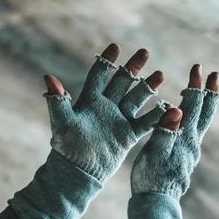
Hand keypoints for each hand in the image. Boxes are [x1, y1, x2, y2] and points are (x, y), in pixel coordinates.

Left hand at [43, 44, 169, 181]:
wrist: (78, 172)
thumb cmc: (66, 147)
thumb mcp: (62, 122)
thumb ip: (58, 100)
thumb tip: (48, 78)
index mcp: (89, 101)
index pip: (99, 75)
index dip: (106, 61)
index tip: (115, 46)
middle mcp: (106, 107)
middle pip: (122, 82)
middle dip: (133, 67)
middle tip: (145, 52)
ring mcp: (119, 120)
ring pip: (136, 99)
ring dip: (148, 87)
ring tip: (160, 74)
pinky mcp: (128, 135)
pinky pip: (146, 123)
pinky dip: (157, 116)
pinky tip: (170, 107)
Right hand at [131, 64, 218, 196]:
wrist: (157, 205)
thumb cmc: (151, 179)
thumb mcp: (154, 152)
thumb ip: (165, 129)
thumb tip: (176, 108)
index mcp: (185, 137)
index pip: (193, 105)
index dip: (195, 85)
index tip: (198, 67)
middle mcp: (192, 143)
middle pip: (205, 113)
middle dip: (208, 92)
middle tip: (214, 75)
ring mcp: (191, 152)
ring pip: (201, 123)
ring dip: (203, 105)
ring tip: (203, 93)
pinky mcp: (185, 160)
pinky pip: (193, 133)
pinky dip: (193, 119)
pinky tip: (186, 122)